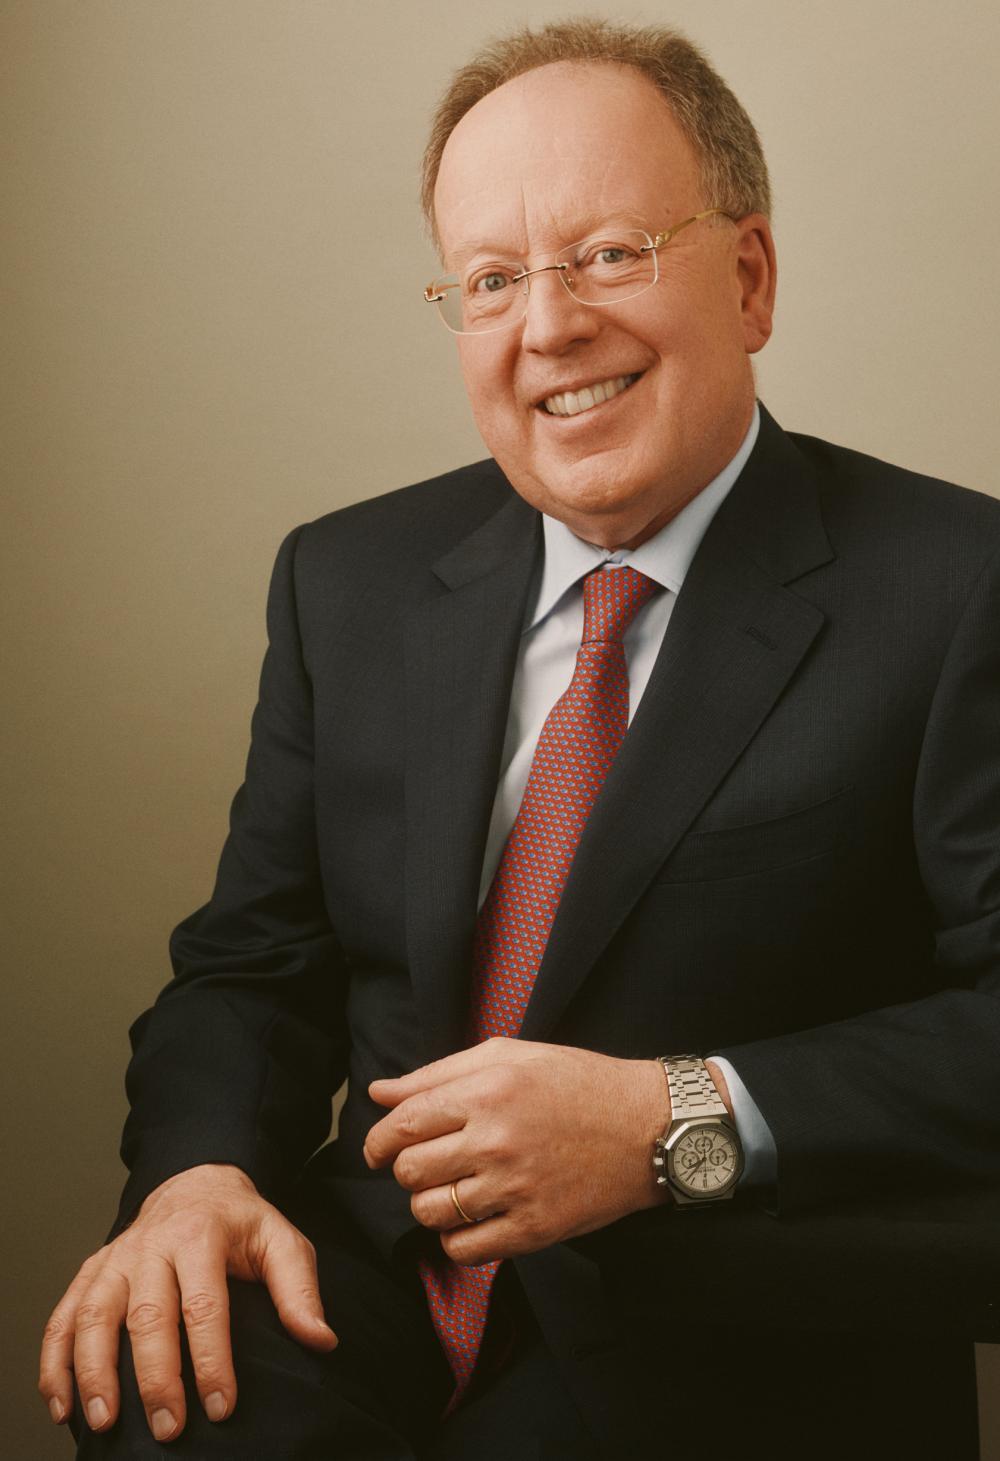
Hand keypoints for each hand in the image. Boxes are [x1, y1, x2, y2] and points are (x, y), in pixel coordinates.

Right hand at [38, 1163, 335, 1442]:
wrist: (196, 1184)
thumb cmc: (241, 1224)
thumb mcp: (281, 1240)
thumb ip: (299, 1289)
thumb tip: (320, 1339)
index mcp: (202, 1234)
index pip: (205, 1304)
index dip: (212, 1360)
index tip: (221, 1407)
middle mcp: (152, 1244)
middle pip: (147, 1314)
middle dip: (156, 1377)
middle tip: (169, 1429)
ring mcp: (116, 1258)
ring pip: (94, 1316)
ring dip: (94, 1372)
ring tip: (103, 1423)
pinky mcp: (91, 1272)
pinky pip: (63, 1317)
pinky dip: (55, 1363)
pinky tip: (63, 1405)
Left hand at [363, 1038, 670, 1264]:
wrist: (647, 1128)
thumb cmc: (577, 1082)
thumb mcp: (510, 1056)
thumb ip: (438, 1073)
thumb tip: (377, 1092)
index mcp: (488, 1092)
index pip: (404, 1124)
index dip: (378, 1140)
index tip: (378, 1149)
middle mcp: (496, 1141)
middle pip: (409, 1170)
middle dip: (405, 1169)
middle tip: (427, 1164)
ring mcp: (515, 1189)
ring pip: (429, 1213)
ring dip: (429, 1204)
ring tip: (453, 1189)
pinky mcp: (534, 1230)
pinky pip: (463, 1251)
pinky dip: (455, 1239)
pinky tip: (473, 1218)